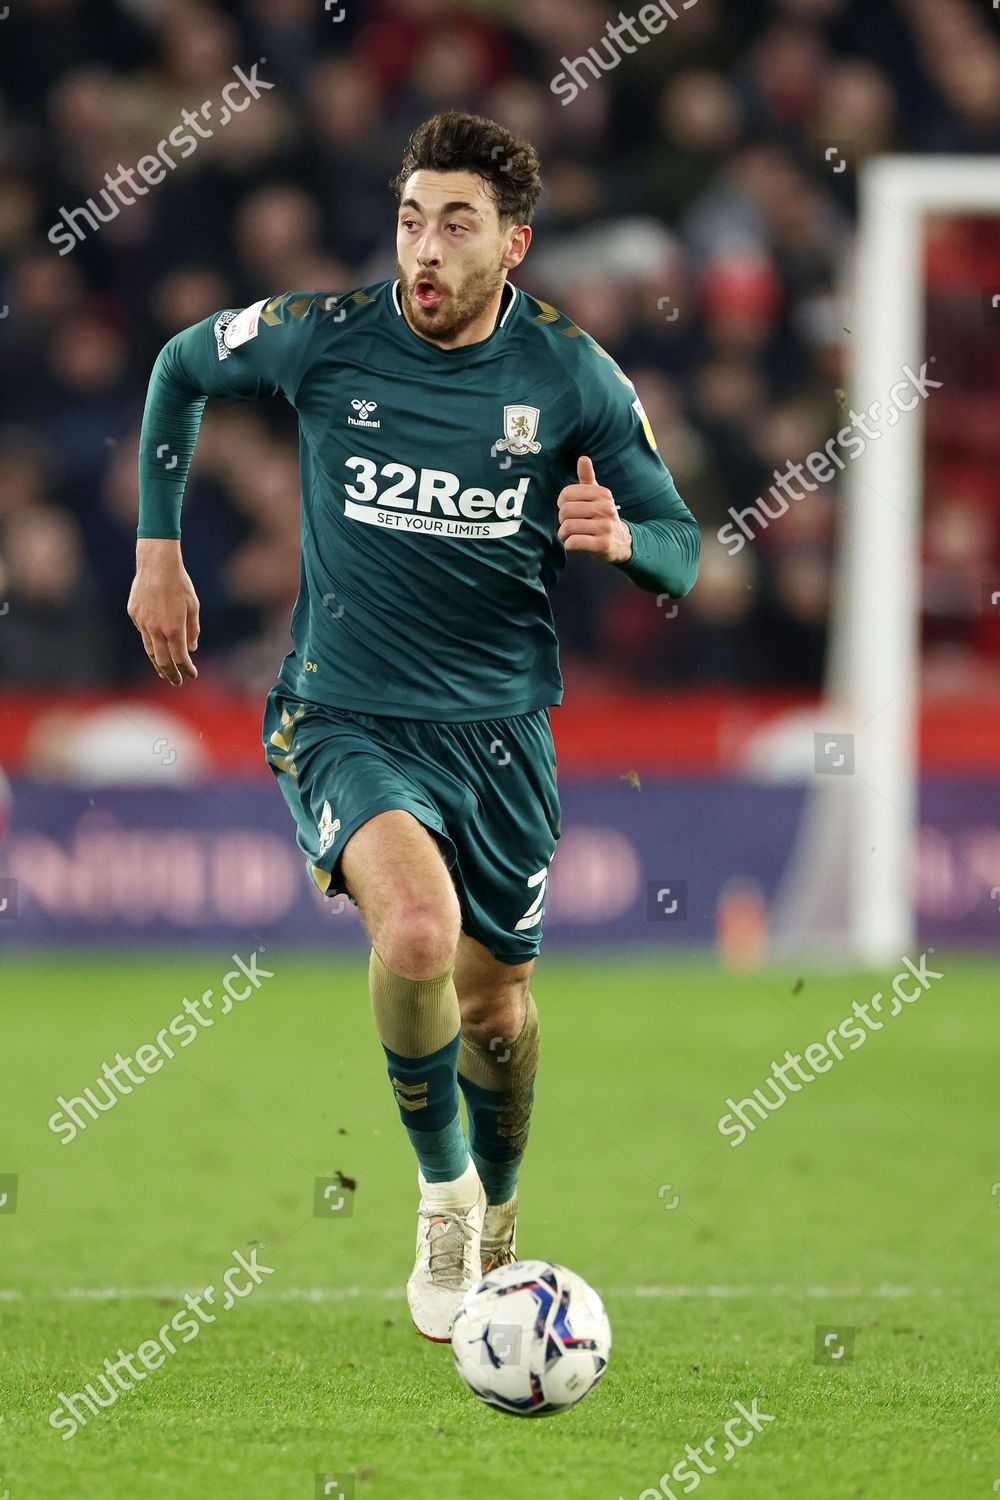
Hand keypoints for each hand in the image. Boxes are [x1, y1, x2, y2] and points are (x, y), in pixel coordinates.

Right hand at [127, 539, 200, 685]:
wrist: (156, 564)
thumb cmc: (179, 584)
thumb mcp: (193, 606)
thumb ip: (192, 630)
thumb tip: (191, 648)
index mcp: (174, 628)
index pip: (180, 657)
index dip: (187, 669)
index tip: (192, 675)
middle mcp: (156, 629)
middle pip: (162, 661)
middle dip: (171, 674)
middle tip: (176, 682)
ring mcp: (142, 622)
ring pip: (149, 649)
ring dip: (157, 663)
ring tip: (164, 672)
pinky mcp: (134, 614)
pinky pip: (143, 633)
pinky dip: (151, 642)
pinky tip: (156, 645)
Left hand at [557, 456, 632, 563]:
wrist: (621, 542)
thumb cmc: (602, 516)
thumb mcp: (598, 496)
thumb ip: (588, 477)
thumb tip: (583, 458)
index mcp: (602, 494)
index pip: (567, 493)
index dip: (561, 502)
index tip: (568, 508)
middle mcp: (606, 508)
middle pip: (565, 511)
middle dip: (562, 520)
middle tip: (568, 524)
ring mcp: (605, 527)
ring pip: (568, 527)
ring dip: (563, 534)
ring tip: (569, 535)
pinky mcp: (603, 544)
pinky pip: (574, 542)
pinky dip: (569, 544)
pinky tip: (573, 543)